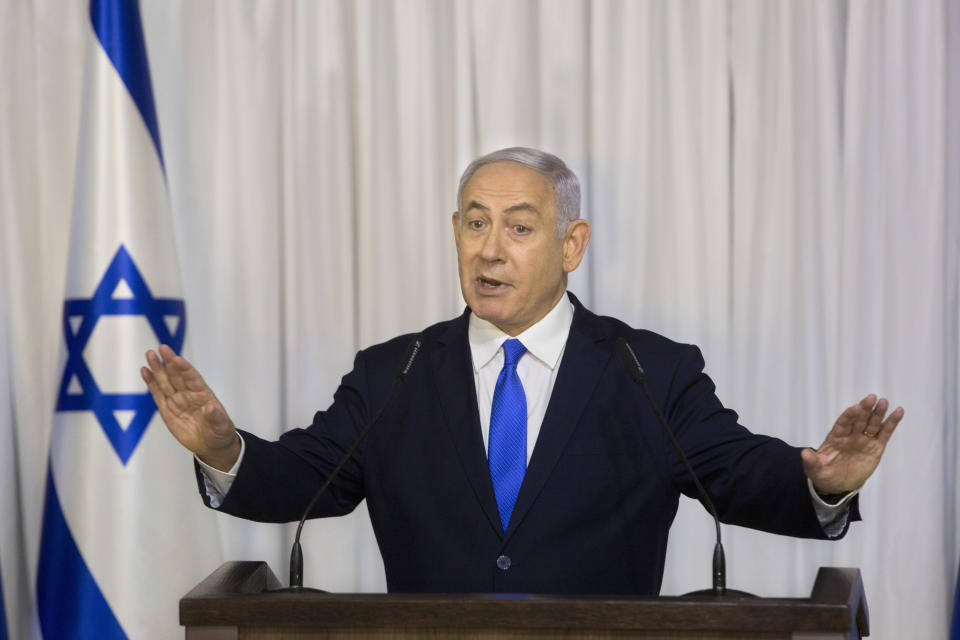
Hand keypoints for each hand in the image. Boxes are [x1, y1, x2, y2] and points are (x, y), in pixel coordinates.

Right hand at [141, 344, 240, 470]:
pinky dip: (151, 382)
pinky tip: (145, 371)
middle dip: (169, 362)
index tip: (176, 358)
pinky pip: (157, 394)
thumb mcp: (221, 425)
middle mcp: (189, 393)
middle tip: (161, 348)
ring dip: (157, 368)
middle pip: (177, 375)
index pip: (192, 377)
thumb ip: (215, 416)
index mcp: (203, 394)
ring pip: (165, 381)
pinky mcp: (166, 409)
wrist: (211, 445)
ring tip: (149, 355)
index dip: (184, 368)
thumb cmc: (219, 432)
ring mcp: (177, 400)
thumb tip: (209, 407)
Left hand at [801, 394, 903, 494]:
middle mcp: (851, 435)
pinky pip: (885, 433)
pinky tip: (898, 412)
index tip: (855, 408)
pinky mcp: (876, 448)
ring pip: (872, 424)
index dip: (849, 415)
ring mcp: (864, 440)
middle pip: (859, 419)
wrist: (837, 485)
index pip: (843, 423)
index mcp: (836, 437)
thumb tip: (804, 453)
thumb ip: (811, 461)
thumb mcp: (815, 469)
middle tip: (872, 398)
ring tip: (884, 402)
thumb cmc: (824, 474)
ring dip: (878, 413)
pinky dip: (891, 423)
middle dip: (865, 409)